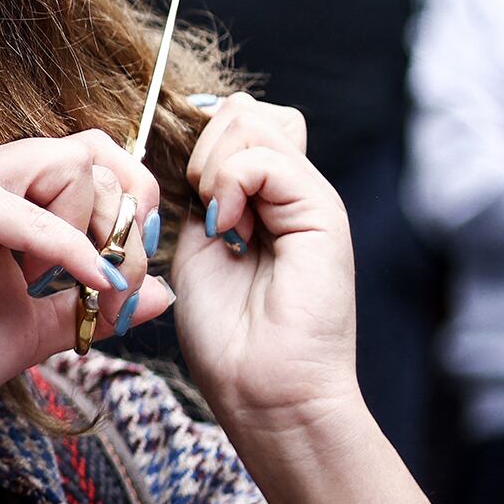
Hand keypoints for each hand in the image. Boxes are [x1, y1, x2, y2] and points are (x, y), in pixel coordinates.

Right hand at [0, 130, 173, 444]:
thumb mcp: (39, 327)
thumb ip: (95, 305)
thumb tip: (164, 293)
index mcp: (4, 191)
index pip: (92, 157)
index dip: (131, 200)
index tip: (133, 260)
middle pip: (93, 153)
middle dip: (125, 219)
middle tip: (119, 279)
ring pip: (72, 166)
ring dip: (95, 231)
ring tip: (74, 287)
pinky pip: (38, 217)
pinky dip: (74, 253)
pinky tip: (89, 286)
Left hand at [170, 93, 359, 431]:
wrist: (265, 392)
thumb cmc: (229, 338)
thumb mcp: (198, 250)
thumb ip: (201, 200)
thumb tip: (197, 156)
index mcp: (265, 202)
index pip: (237, 125)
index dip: (198, 143)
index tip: (180, 195)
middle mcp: (292, 193)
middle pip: (249, 111)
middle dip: (203, 145)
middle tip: (198, 208)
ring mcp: (310, 199)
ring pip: (257, 121)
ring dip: (214, 163)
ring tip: (214, 220)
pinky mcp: (323, 213)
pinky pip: (268, 157)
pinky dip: (231, 182)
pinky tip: (226, 228)